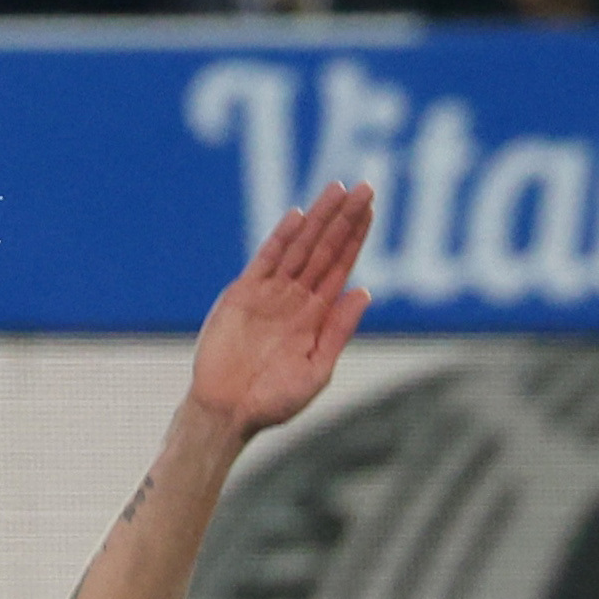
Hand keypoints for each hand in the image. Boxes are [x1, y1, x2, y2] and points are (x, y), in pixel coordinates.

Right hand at [185, 181, 372, 435]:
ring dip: (319, 219)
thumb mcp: (317, 369)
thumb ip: (338, 330)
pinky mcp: (242, 295)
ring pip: (300, 247)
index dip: (356, 237)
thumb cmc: (273, 401)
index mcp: (316, 315)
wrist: (228, 412)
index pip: (341, 266)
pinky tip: (298, 216)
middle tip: (366, 186)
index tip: (371, 209)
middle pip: (325, 249)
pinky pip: (266, 259)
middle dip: (344, 218)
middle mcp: (295, 298)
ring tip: (338, 189)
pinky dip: (281, 238)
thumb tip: (364, 291)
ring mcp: (269, 293)